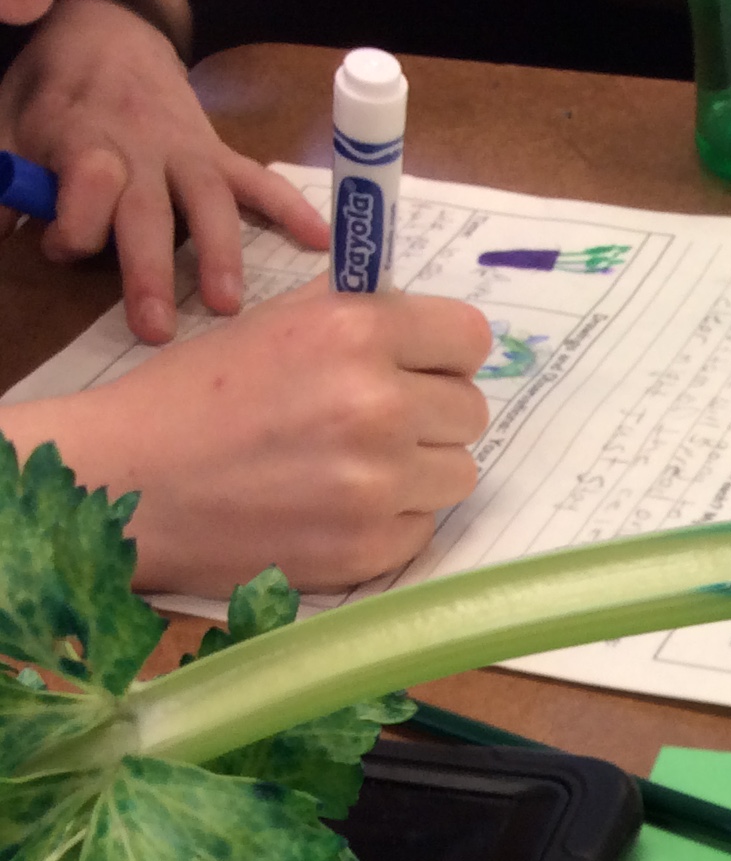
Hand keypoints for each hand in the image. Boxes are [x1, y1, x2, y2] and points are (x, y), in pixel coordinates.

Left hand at [0, 0, 329, 341]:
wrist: (106, 36)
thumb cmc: (58, 97)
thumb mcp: (13, 126)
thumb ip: (11, 181)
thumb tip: (0, 232)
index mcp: (84, 142)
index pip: (81, 192)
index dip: (70, 226)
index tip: (58, 247)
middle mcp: (141, 150)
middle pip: (147, 212)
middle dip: (149, 269)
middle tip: (156, 327)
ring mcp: (187, 153)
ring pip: (208, 204)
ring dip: (220, 254)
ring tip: (227, 303)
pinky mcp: (220, 155)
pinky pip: (258, 183)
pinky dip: (290, 209)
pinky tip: (319, 240)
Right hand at [0, 281, 493, 593]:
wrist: (130, 482)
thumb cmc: (194, 397)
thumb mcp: (272, 323)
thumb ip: (355, 314)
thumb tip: (422, 318)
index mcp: (354, 332)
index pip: (468, 337)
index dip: (446, 353)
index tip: (424, 367)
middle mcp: (377, 405)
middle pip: (470, 411)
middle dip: (433, 414)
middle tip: (375, 422)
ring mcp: (378, 484)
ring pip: (458, 473)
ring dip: (419, 471)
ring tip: (352, 466)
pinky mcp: (371, 546)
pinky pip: (423, 526)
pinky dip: (390, 520)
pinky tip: (333, 507)